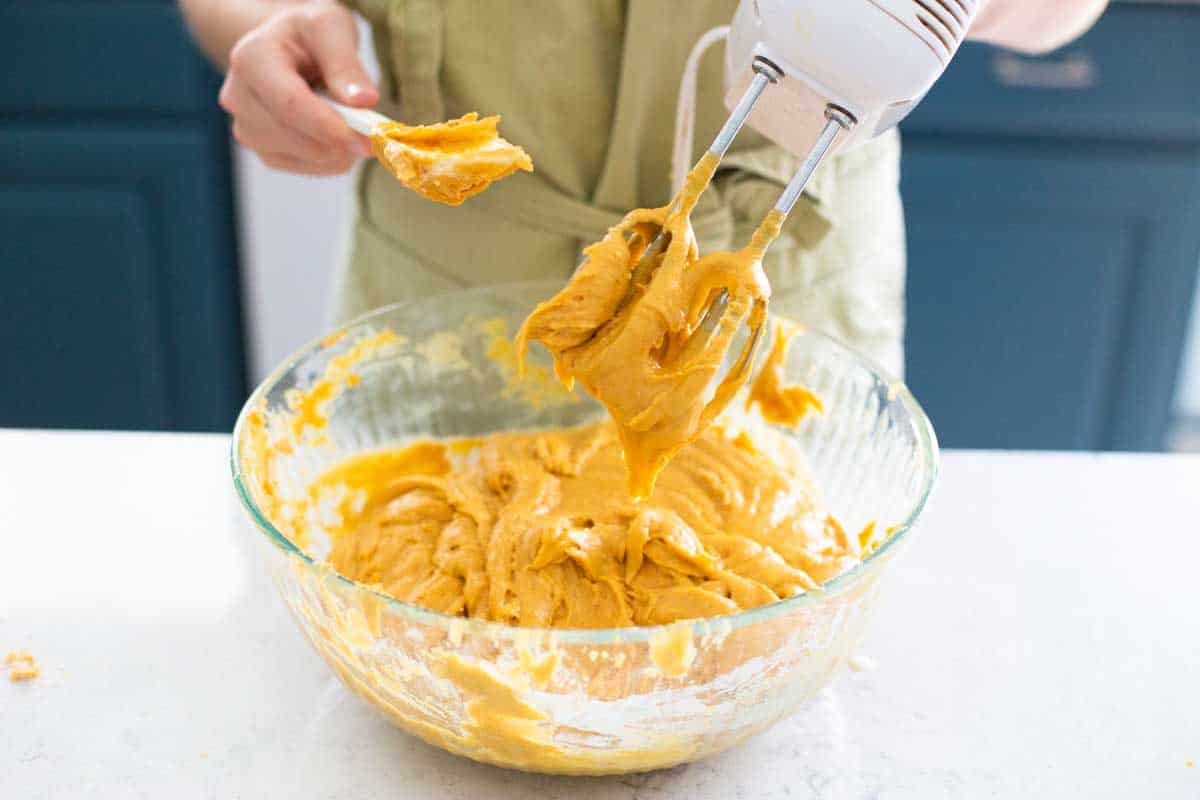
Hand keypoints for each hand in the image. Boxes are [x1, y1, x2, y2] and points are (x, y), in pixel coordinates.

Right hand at [218, 2, 378, 174]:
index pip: (290, 104)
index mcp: (251, 59)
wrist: (290, 47)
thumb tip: (363, 101)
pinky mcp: (262, 150)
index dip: (329, 126)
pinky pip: (303, 167)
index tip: (366, 140)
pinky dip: (330, 160)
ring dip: (336, 151)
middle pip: (292, 136)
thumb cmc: (309, 35)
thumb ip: (346, 64)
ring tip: (353, 125)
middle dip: (338, 141)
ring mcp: (246, 127)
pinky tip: (339, 138)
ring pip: (299, 157)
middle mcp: (238, 96)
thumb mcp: (330, 28)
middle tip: (374, 136)